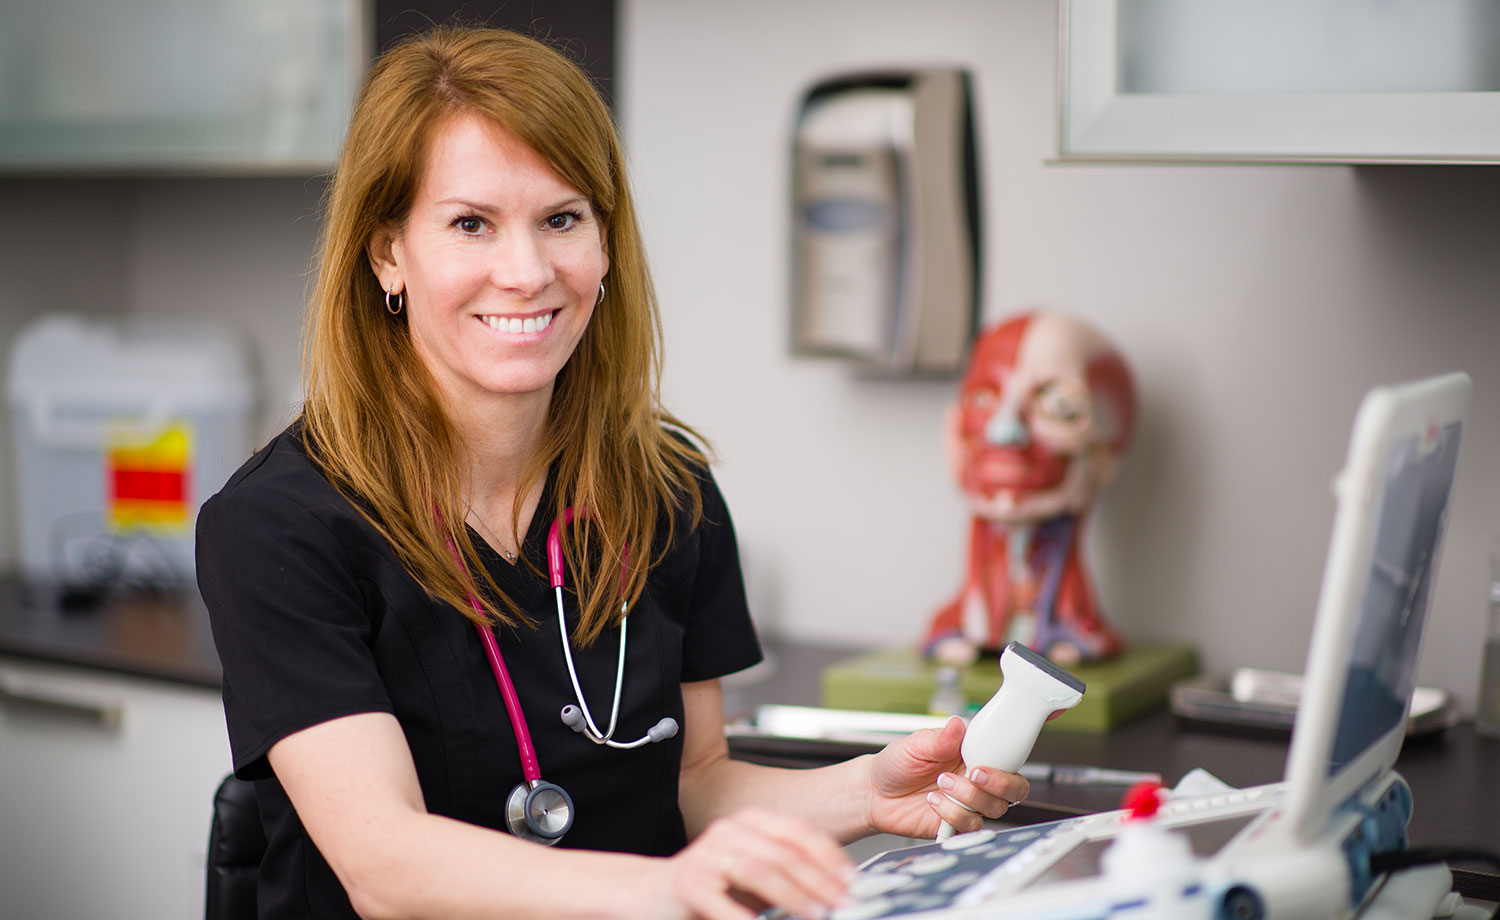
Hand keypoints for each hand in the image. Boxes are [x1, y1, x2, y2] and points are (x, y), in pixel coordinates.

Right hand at [648, 806, 851, 919]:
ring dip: (795, 896)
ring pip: (761, 870)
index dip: (829, 855)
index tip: (852, 880)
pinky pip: (725, 902)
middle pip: (784, 852)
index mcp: (749, 822)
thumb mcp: (753, 876)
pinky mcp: (688, 884)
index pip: (799, 830)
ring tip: (818, 915)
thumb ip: (787, 877)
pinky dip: (747, 917)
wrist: (647, 893)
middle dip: (820, 881)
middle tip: (843, 903)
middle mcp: (729, 832)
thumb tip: (834, 893)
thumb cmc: (709, 888)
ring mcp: (707, 856)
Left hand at [865, 717, 1029, 837]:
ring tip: (940, 784)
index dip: (1005, 765)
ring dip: (967, 797)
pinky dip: (953, 815)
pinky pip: (969, 826)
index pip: (1007, 760)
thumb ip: (940, 738)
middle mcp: (976, 781)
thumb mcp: (916, 744)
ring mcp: (968, 804)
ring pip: (993, 808)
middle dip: (999, 785)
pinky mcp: (956, 824)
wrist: (875, 792)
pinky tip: (933, 802)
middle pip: (1014, 790)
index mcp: (973, 756)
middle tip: (971, 775)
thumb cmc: (897, 764)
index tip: (982, 764)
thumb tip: (958, 725)